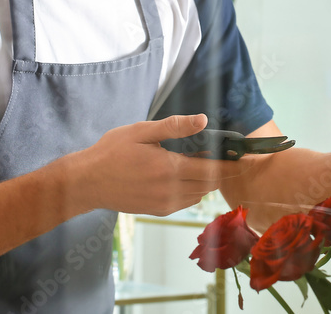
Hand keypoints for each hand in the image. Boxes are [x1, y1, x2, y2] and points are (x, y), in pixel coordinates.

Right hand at [74, 114, 254, 215]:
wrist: (86, 182)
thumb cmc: (111, 152)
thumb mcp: (142, 131)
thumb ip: (175, 127)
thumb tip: (203, 120)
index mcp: (169, 169)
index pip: (212, 171)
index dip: (231, 165)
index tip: (244, 157)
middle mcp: (171, 192)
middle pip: (209, 185)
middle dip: (220, 171)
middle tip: (221, 154)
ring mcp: (164, 205)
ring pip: (199, 195)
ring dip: (205, 181)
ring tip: (199, 162)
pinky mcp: (157, 211)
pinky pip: (185, 202)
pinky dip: (191, 191)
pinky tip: (181, 175)